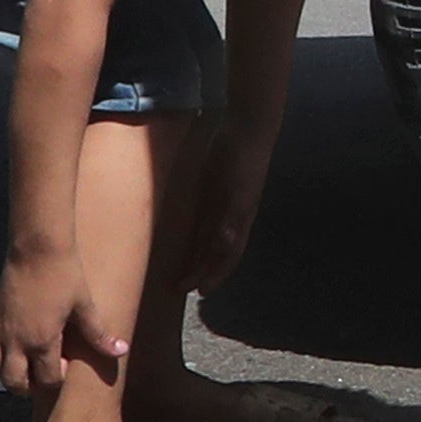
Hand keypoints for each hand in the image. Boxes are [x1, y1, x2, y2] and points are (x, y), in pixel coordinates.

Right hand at [0, 249, 122, 397]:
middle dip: (28, 387)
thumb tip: (121, 350)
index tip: (65, 367)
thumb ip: (99, 334)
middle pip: (14, 382)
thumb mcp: (84, 306)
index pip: (45, 379)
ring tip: (25, 365)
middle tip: (42, 376)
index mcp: (42, 341)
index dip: (56, 380)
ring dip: (8, 373)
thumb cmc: (64, 275)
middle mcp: (17, 340)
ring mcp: (2, 330)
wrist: (37, 247)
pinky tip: (12, 345)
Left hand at [178, 129, 275, 290]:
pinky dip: (188, 229)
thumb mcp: (237, 193)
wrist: (246, 129)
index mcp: (238, 223)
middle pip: (213, 251)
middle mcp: (228, 217)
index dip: (215, 276)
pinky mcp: (208, 189)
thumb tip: (225, 246)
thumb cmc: (245, 163)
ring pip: (205, 236)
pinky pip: (197, 216)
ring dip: (193, 253)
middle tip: (178, 286)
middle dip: (200, 270)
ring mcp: (219, 204)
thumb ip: (231, 220)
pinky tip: (173, 232)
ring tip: (175, 267)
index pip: (226, 258)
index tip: (199, 292)